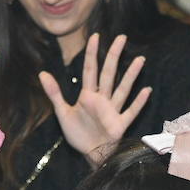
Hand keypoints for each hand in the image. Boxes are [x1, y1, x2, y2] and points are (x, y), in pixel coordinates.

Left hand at [39, 33, 151, 165]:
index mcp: (88, 95)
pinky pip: (131, 111)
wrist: (90, 153)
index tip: (96, 36)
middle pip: (109, 73)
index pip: (91, 69)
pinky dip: (139, 102)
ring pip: (123, 89)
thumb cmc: (78, 133)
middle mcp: (102, 99)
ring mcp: (113, 111)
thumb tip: (42, 73)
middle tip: (122, 37)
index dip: (92, 53)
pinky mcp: (120, 124)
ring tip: (140, 59)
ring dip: (131, 75)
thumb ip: (54, 93)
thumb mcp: (62, 112)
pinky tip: (147, 90)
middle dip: (114, 55)